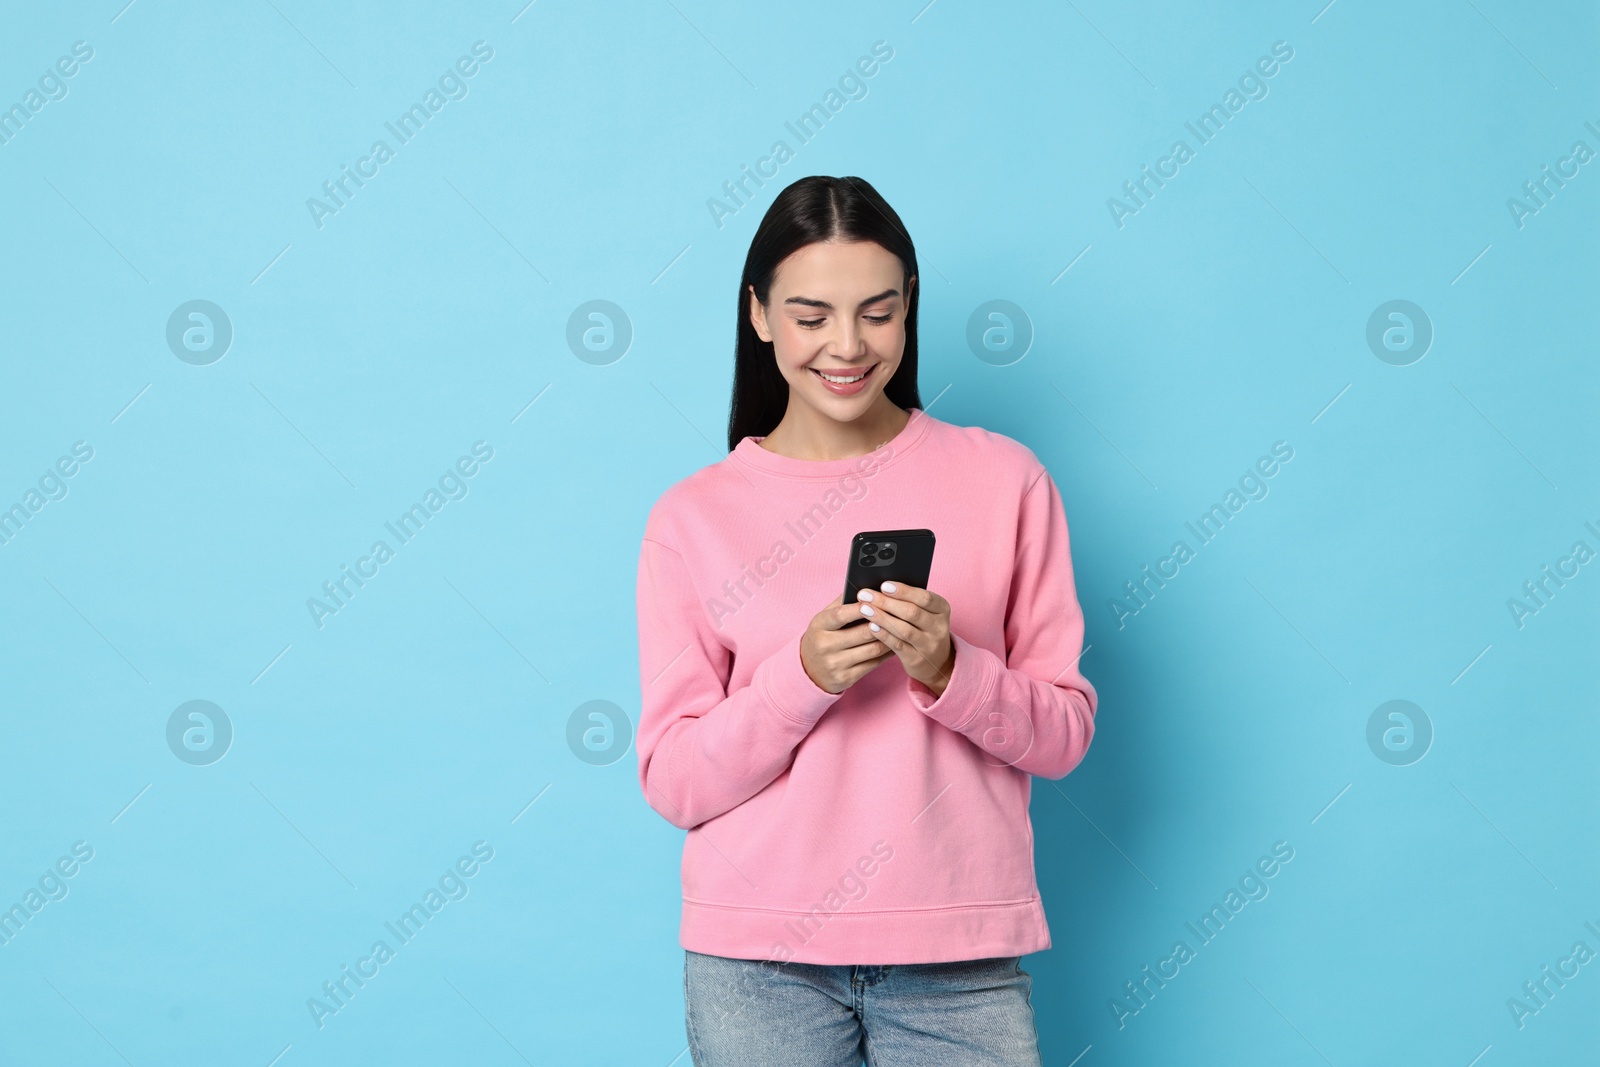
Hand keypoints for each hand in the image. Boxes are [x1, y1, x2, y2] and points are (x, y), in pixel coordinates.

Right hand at [800, 594, 896, 694]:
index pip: (840, 615)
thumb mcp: (824, 619)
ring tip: (901, 628)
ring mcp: (835, 664)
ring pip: (872, 649)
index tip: (874, 600)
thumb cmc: (823, 637)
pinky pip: (873, 664)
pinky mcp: (846, 678)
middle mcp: (825, 645)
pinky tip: (895, 645)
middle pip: (862, 633)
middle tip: (899, 613)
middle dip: (882, 622)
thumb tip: (864, 586)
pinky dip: (887, 654)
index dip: (859, 608)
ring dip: (889, 638)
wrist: (809, 671)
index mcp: (819, 626)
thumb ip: (842, 602)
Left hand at [855, 582, 954, 696]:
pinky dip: (884, 635)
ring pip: (904, 630)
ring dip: (882, 618)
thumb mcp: (925, 613)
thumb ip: (909, 601)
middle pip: (912, 612)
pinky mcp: (917, 659)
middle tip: (865, 595)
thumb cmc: (924, 628)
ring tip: (864, 609)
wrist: (936, 661)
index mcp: (942, 609)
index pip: (925, 598)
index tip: (884, 585)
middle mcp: (939, 627)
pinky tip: (871, 627)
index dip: (904, 591)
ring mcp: (929, 645)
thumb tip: (880, 589)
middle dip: (886, 602)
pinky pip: (898, 645)